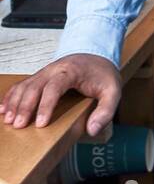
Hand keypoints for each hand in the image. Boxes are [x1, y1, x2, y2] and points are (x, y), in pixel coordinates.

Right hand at [1, 54, 120, 134]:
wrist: (96, 53)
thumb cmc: (102, 74)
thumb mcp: (113, 91)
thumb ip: (105, 111)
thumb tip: (92, 130)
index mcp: (71, 71)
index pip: (55, 86)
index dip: (46, 105)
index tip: (40, 123)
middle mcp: (54, 69)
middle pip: (35, 86)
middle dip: (25, 106)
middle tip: (18, 125)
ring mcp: (44, 72)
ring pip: (25, 85)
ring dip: (14, 102)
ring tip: (8, 121)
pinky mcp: (39, 77)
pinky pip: (22, 85)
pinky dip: (10, 96)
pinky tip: (2, 109)